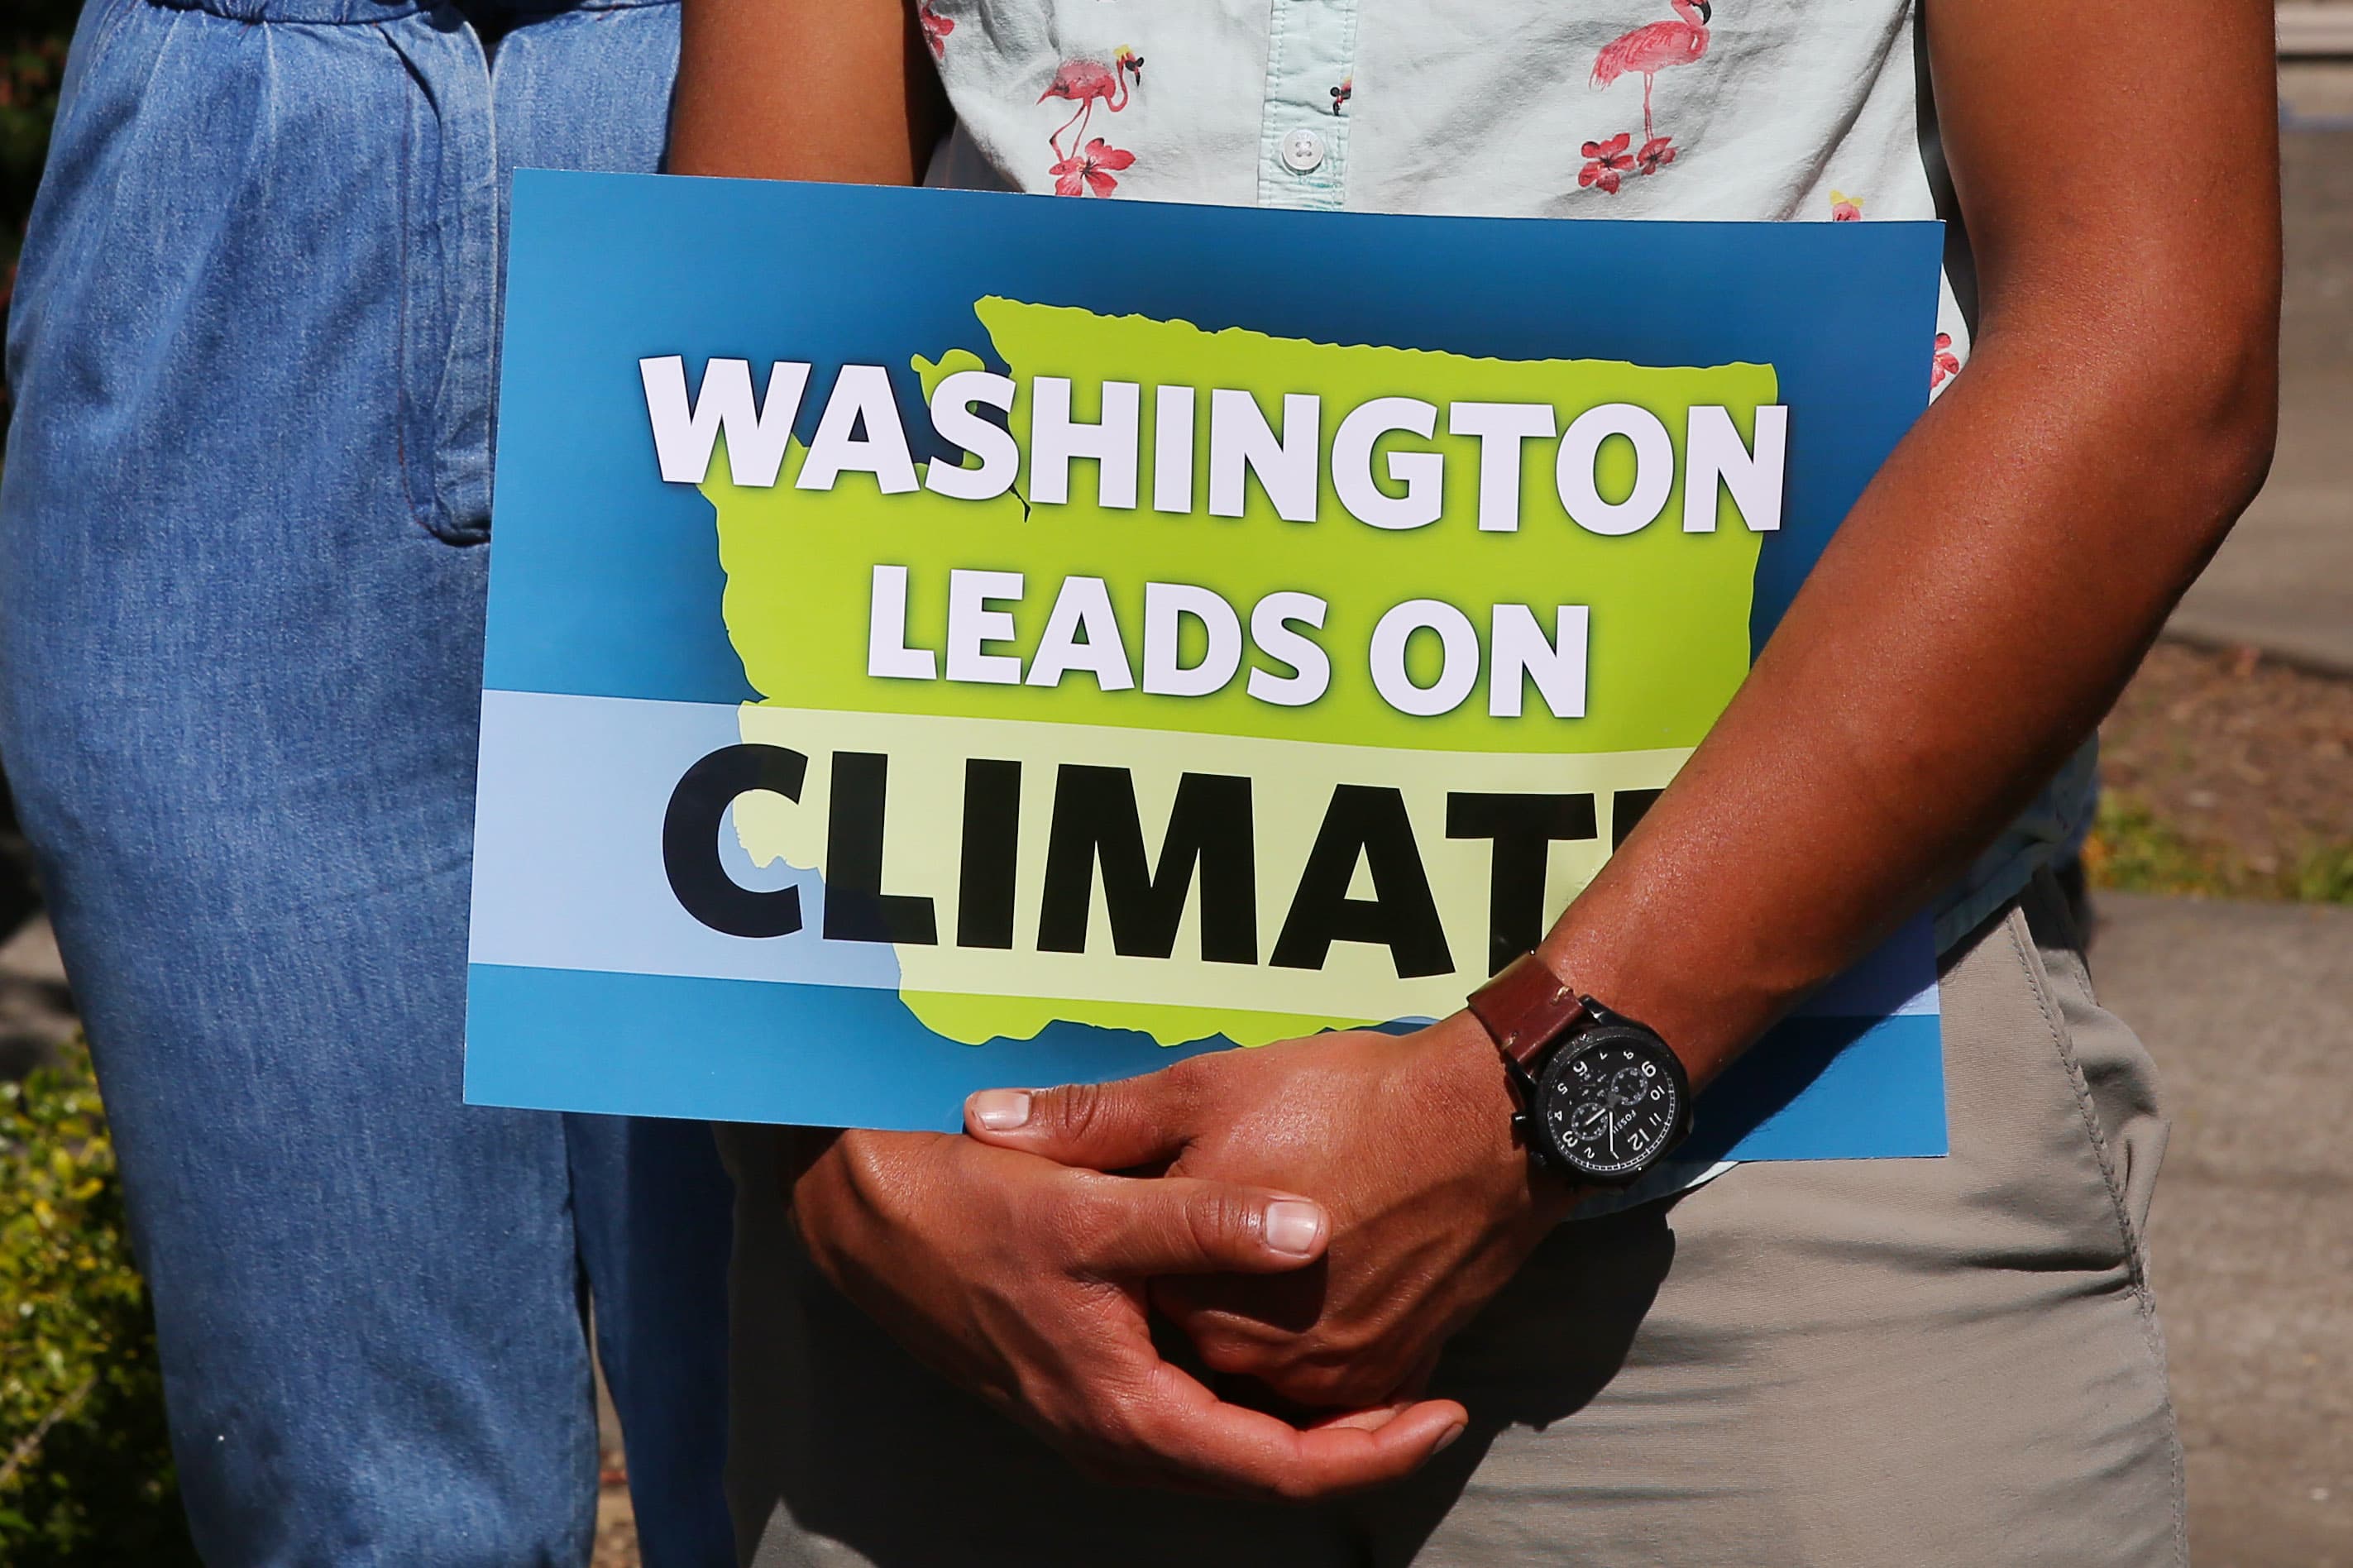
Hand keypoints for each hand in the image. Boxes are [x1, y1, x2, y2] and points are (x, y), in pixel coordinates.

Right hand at [786, 1127, 1468, 1497]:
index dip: (1373, 1451)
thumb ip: (1204, 1221)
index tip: (1447, 1414)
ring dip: (1303, 1428)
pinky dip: (1251, 1401)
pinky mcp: (1084, 1385)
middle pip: (1260, 1472)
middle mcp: (1113, 1437)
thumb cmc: (971, 1209)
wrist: (866, 1216)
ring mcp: (1095, 1418)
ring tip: (1381, 1379)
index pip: (1278, 1468)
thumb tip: (1315, 1232)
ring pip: (1224, 1450)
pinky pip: (1191, 1419)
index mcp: (1126, 1413)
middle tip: (1433, 1399)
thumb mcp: (1093, 1206)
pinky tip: (1283, 1349)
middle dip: (1352, 1446)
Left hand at [962, 1013, 1581, 1409]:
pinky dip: (1310, 1337)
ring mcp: (1334, 1378)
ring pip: (1260, 1363)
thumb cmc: (1349, 1101)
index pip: (1129, 1298)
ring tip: (1267, 1234)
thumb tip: (983, 1123)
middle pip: (1193, 1340)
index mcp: (1200, 1306)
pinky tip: (1316, 1271)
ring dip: (1249, 1315)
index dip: (1128, 1245)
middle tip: (1213, 1207)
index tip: (1143, 1197)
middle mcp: (1263, 1366)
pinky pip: (1327, 1379)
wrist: (1494, 1125)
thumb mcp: (1203, 1091)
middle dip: (1188, 1286)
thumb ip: (1091, 1123)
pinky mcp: (1393, 1372)